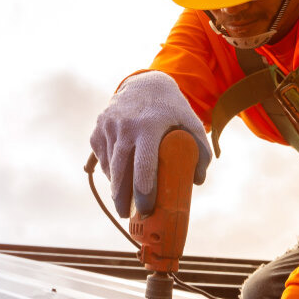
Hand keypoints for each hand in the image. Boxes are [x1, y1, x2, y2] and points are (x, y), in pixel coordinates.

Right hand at [89, 71, 212, 216]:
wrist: (144, 83)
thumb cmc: (171, 108)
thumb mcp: (191, 122)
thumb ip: (200, 149)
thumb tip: (197, 180)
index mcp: (149, 126)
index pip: (143, 166)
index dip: (143, 192)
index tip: (145, 209)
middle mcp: (125, 127)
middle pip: (120, 173)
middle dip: (122, 199)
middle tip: (127, 215)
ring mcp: (108, 128)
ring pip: (110, 168)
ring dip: (116, 186)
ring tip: (125, 198)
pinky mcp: (97, 131)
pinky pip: (102, 159)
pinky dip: (110, 171)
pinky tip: (118, 177)